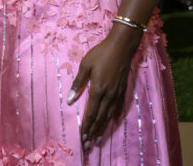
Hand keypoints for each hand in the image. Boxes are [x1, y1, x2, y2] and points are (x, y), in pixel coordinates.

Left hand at [67, 24, 141, 149]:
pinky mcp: (123, 90)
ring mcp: (117, 93)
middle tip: (88, 145)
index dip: (86, 126)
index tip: (82, 138)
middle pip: (100, 118)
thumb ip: (78, 83)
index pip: (90, 113)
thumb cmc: (100, 53)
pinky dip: (115, 116)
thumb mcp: (85, 66)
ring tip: (98, 139)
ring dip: (103, 128)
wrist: (122, 46)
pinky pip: (119, 107)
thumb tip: (69, 100)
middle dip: (93, 132)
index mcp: (98, 90)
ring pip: (109, 115)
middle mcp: (109, 95)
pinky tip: (113, 121)